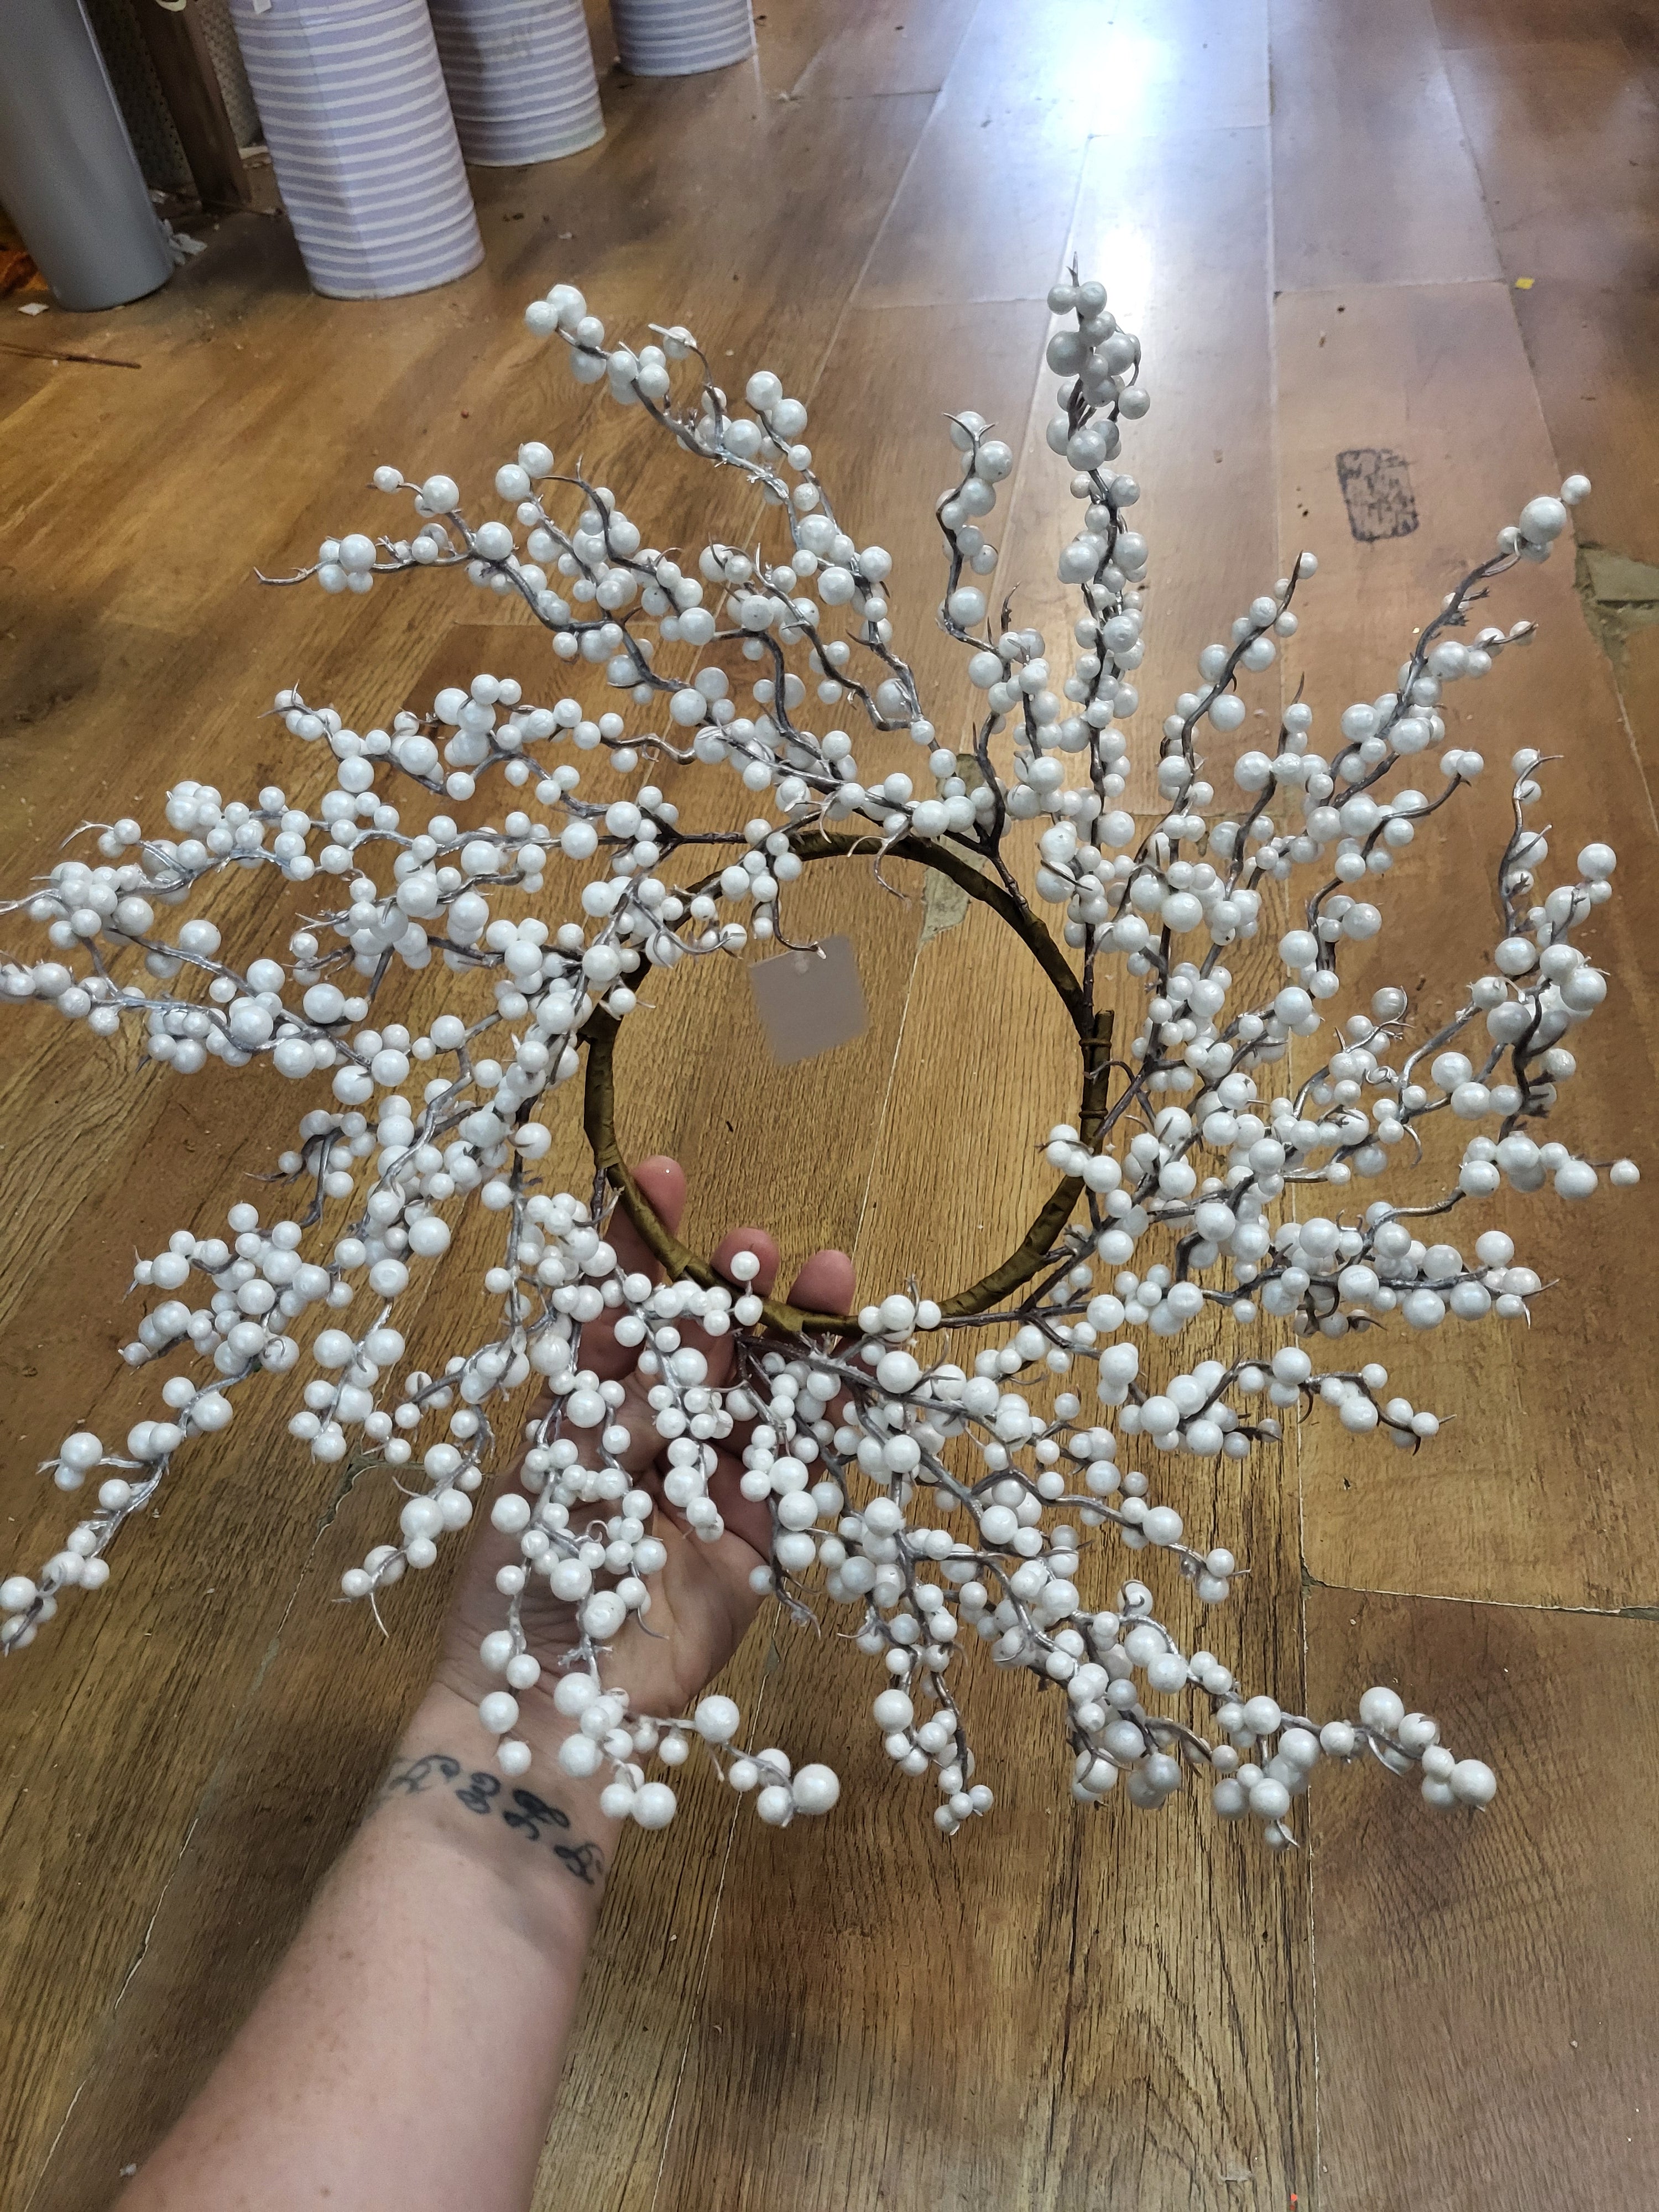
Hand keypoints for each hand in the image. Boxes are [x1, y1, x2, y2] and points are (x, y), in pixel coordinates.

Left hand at [429, 1155, 854, 1758]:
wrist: (549, 1716)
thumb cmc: (521, 1593)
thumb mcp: (557, 1474)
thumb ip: (628, 1406)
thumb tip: (700, 1336)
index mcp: (579, 1415)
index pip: (614, 1312)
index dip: (639, 1247)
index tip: (661, 1179)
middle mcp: (646, 1443)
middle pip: (701, 1347)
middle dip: (731, 1289)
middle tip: (757, 1241)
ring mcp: (703, 1491)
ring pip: (760, 1396)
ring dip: (795, 1337)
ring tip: (829, 1272)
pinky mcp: (754, 1545)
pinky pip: (800, 1469)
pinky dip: (831, 1417)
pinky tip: (858, 1364)